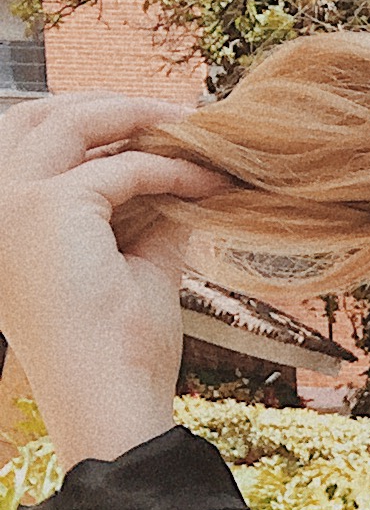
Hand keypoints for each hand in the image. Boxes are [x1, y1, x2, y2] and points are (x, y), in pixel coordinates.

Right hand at [0, 93, 229, 466]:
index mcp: (5, 224)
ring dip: (140, 117)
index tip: (154, 129)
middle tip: (176, 116)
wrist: (110, 403)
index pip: (36, 145)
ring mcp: (13, 203)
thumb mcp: (133, 265)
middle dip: (111, 106)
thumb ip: (146, 215)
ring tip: (197, 130)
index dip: (94, 128)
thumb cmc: (118, 352)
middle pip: (41, 115)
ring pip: (73, 121)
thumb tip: (183, 175)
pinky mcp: (50, 207)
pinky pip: (122, 167)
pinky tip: (210, 180)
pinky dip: (170, 168)